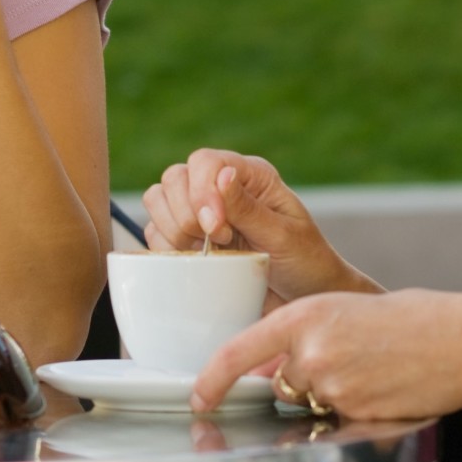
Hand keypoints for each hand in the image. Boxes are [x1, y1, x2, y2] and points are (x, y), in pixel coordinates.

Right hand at [142, 149, 367, 302]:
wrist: (304, 299)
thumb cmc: (306, 263)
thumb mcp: (284, 236)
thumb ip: (249, 209)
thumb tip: (222, 175)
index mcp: (250, 176)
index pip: (205, 162)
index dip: (202, 192)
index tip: (218, 229)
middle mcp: (221, 187)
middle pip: (175, 177)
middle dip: (186, 214)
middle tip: (218, 242)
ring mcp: (200, 213)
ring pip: (158, 200)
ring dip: (174, 229)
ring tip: (208, 253)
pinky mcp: (187, 240)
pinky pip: (155, 232)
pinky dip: (165, 248)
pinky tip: (194, 262)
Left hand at [190, 288, 461, 419]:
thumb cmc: (414, 318)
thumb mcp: (347, 309)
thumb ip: (307, 333)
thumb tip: (276, 362)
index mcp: (305, 315)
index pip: (239, 351)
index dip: (212, 380)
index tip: (199, 397)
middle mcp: (312, 351)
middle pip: (279, 382)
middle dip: (299, 379)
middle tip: (345, 360)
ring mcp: (334, 386)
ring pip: (309, 401)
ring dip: (327, 394)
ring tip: (370, 371)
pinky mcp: (356, 413)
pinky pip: (338, 418)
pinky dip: (353, 408)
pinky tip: (383, 388)